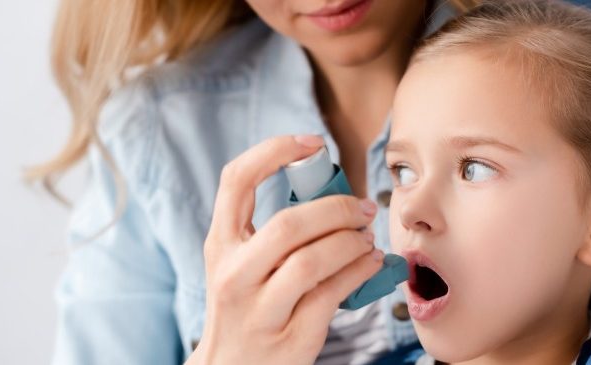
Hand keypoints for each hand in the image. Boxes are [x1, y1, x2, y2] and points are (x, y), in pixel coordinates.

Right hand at [187, 135, 384, 364]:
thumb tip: (330, 194)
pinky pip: (332, 294)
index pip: (236, 181)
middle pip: (287, 224)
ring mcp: (259, 310)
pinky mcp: (290, 338)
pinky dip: (360, 272)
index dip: (274, 151)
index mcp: (219, 245)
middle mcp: (232, 275)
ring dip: (351, 242)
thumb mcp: (239, 266)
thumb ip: (267, 233)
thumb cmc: (245, 308)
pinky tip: (371, 263)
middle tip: (362, 207)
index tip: (312, 143)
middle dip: (335, 208)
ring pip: (311, 262)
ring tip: (367, 238)